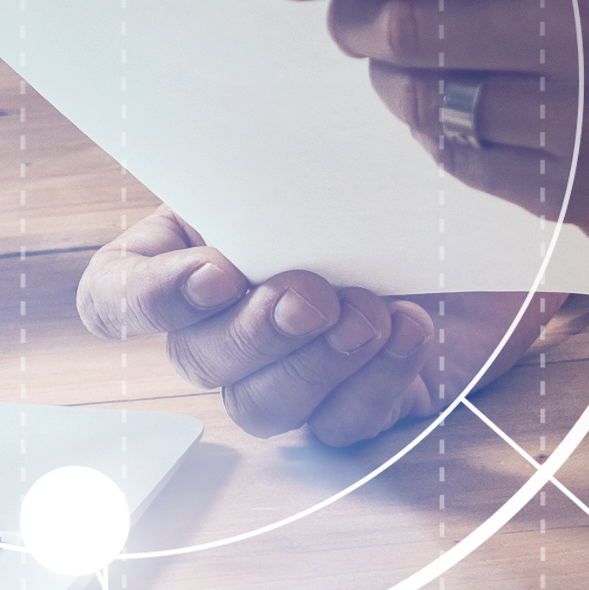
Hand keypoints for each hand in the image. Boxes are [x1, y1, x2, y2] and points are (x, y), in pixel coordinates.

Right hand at [72, 209, 562, 450]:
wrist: (474, 222)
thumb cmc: (374, 181)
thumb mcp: (306, 164)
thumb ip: (255, 180)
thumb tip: (232, 191)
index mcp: (188, 257)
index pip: (114, 298)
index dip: (148, 300)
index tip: (216, 273)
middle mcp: (225, 326)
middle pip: (197, 359)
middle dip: (254, 332)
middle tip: (310, 296)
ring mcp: (287, 375)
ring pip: (261, 406)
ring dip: (317, 361)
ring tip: (370, 313)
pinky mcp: (352, 410)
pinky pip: (340, 424)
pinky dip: (377, 379)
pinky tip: (409, 329)